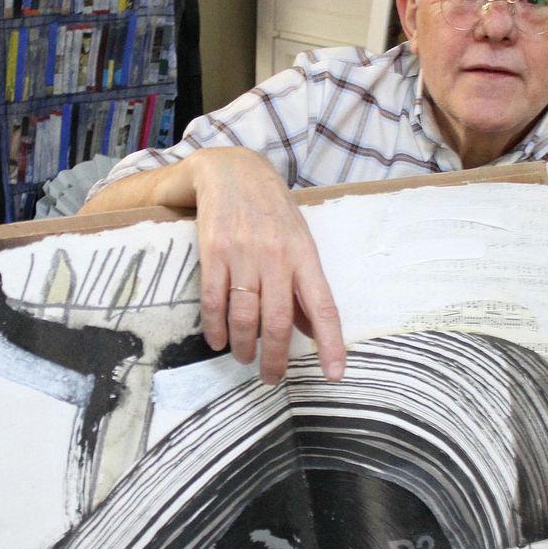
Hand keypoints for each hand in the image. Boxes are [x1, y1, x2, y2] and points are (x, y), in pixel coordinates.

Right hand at [186, 147, 345, 382]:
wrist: (231, 170)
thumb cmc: (270, 208)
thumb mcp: (298, 240)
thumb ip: (303, 285)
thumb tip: (311, 330)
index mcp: (304, 254)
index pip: (323, 306)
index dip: (330, 343)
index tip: (334, 375)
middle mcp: (277, 256)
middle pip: (279, 321)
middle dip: (275, 358)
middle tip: (271, 378)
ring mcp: (244, 254)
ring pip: (245, 316)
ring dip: (244, 346)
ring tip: (243, 358)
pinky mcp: (213, 252)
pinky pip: (214, 300)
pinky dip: (215, 327)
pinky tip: (218, 341)